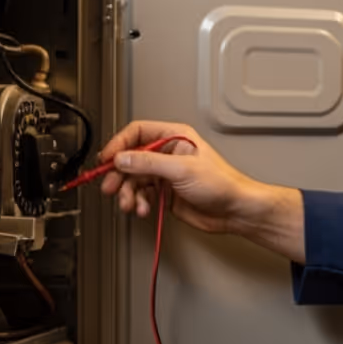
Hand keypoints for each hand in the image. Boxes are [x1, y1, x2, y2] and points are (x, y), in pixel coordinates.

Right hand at [95, 120, 262, 234]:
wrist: (235, 210)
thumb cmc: (222, 183)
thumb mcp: (182, 169)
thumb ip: (149, 163)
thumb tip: (122, 158)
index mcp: (175, 137)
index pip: (137, 133)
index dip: (119, 144)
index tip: (107, 159)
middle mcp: (168, 153)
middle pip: (131, 158)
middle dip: (119, 174)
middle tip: (110, 187)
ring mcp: (166, 174)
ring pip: (134, 180)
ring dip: (128, 193)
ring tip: (130, 204)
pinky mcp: (165, 193)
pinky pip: (142, 195)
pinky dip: (138, 203)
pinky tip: (143, 209)